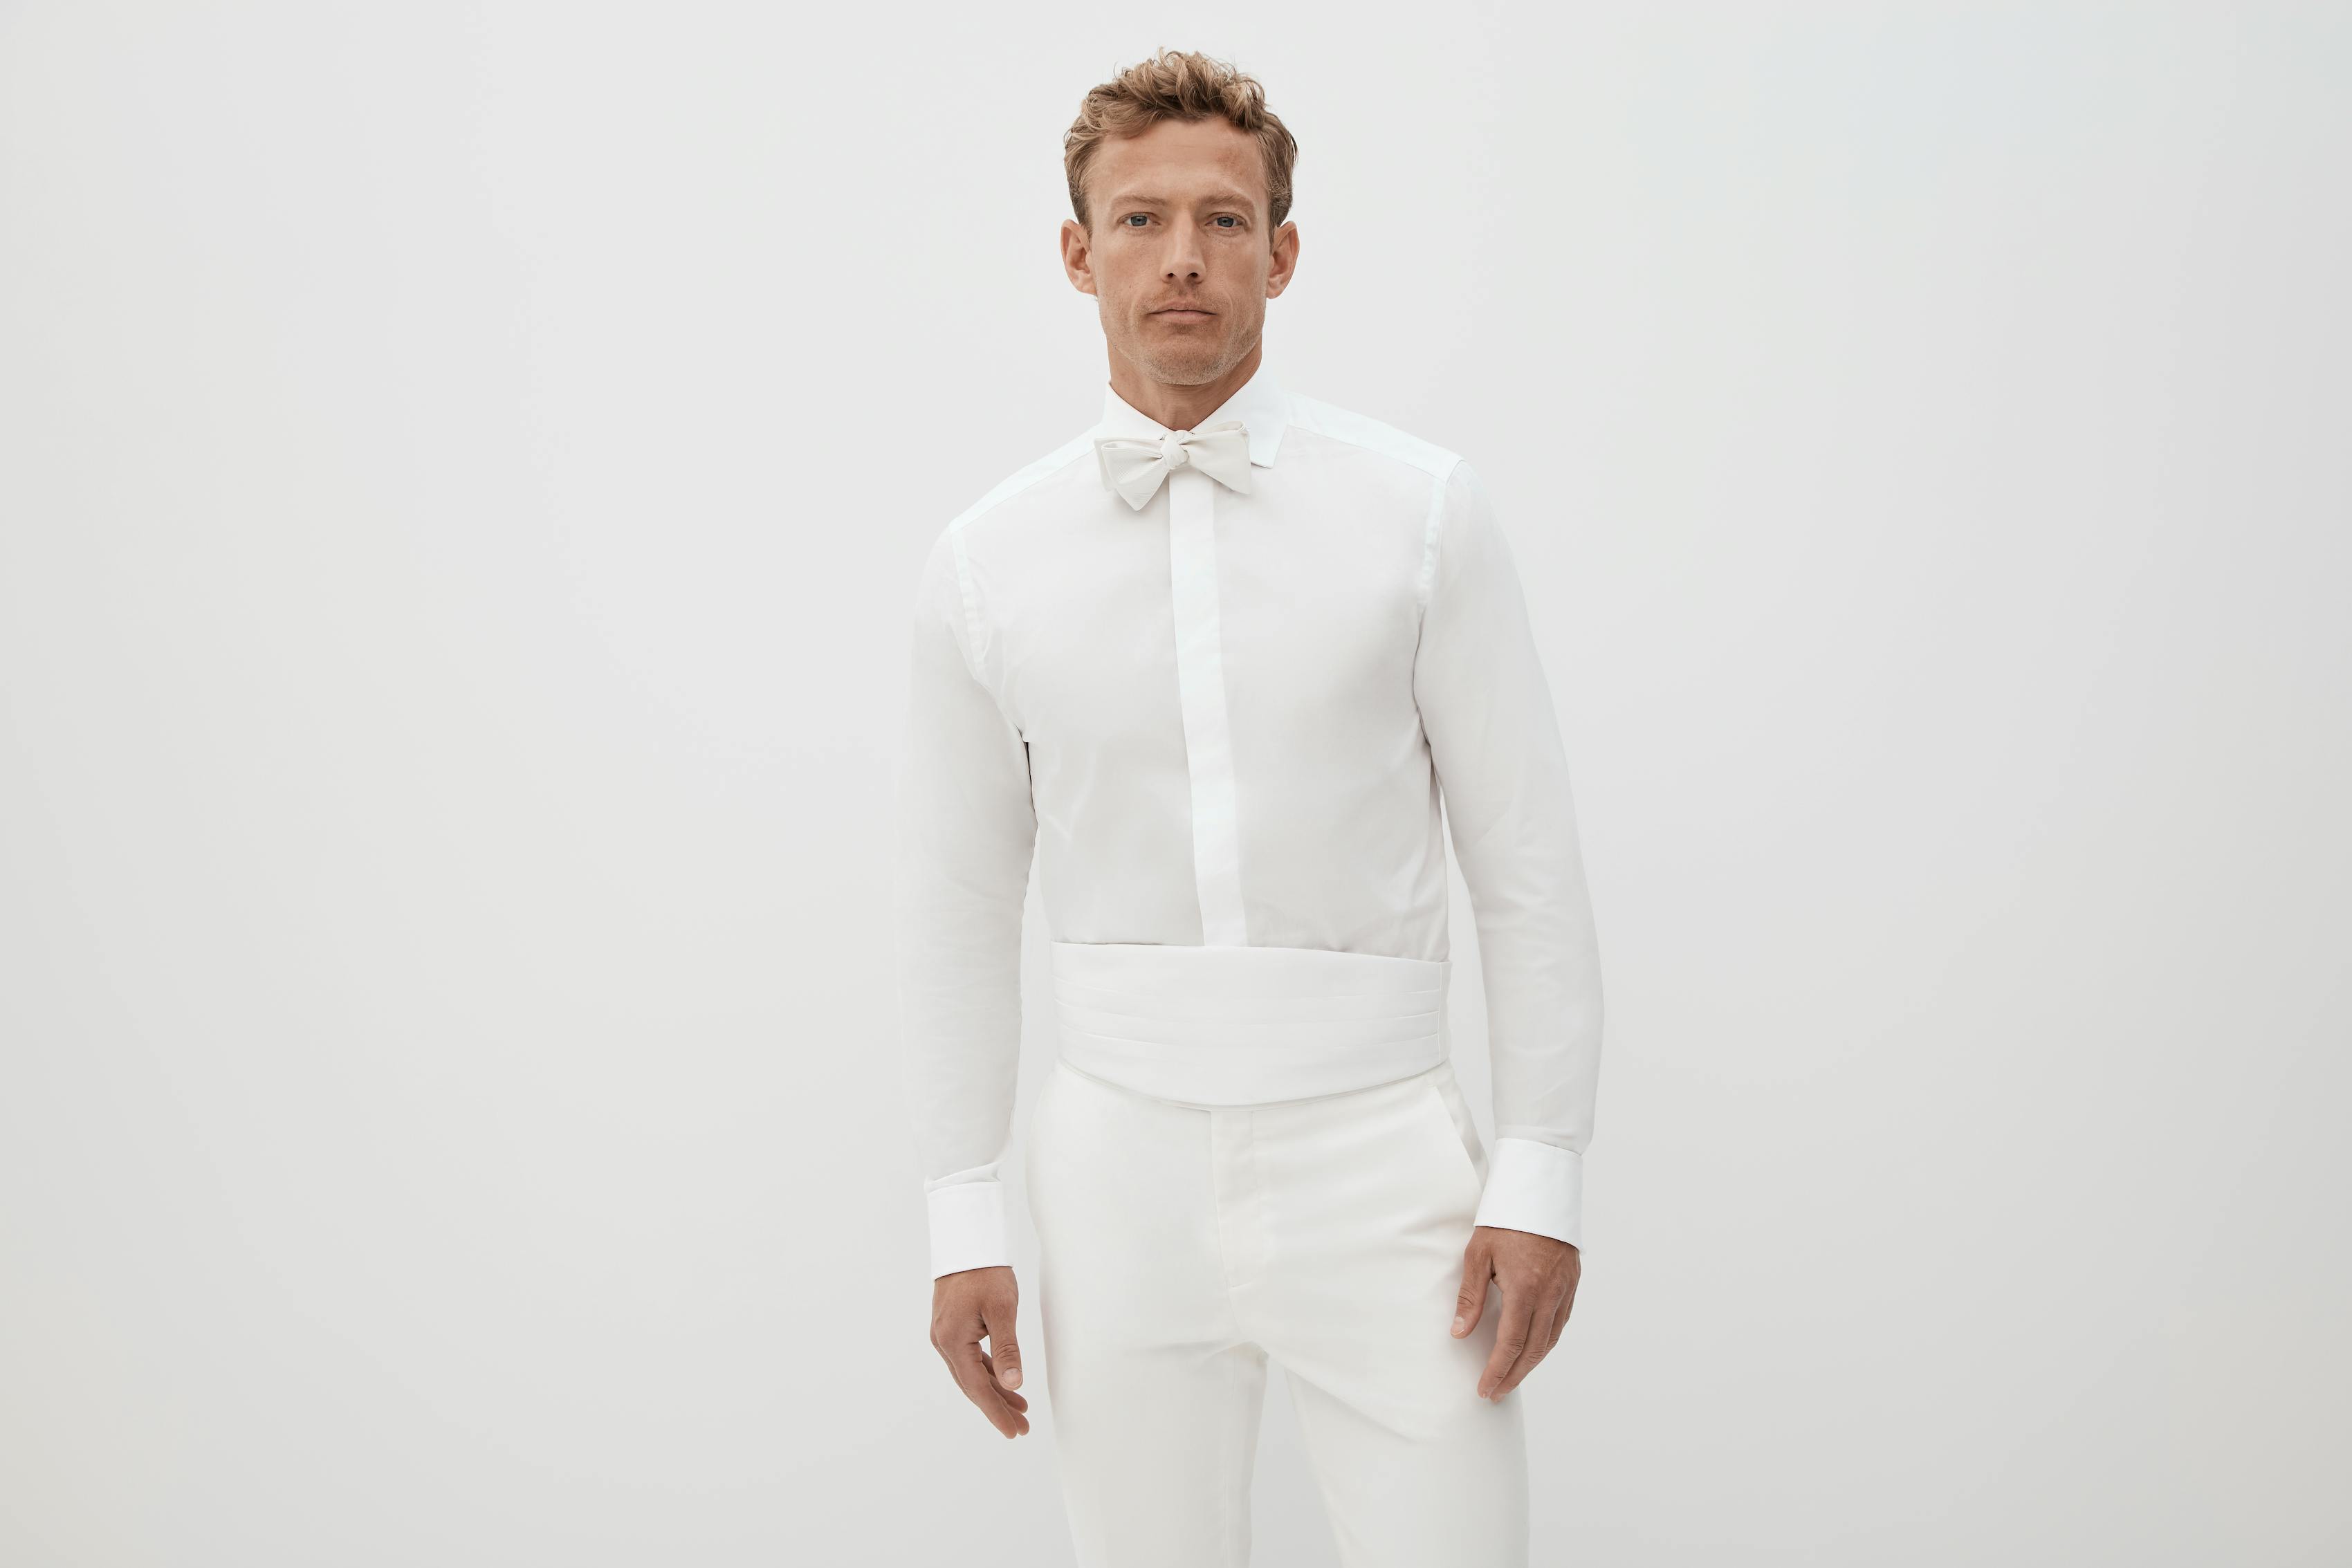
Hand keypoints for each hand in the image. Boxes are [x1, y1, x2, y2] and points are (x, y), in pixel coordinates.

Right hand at [929, 1264, 1030, 1437]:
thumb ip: (1007, 1349)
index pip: (977, 1387)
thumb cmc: (985, 1272)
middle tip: (1022, 1427)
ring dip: (994, 1390)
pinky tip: (1003, 1380)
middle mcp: (943, 1342)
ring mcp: (945, 1334)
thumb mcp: (1002, 1309)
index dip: (996, 1411)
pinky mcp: (952, 1326)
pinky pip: (970, 1358)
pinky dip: (988, 1371)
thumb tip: (1014, 1384)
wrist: (966, 1240)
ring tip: (1020, 1407)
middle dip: (997, 1406)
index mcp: (953, 1341)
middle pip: (972, 1384)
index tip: (1014, 1431)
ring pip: (971, 1372)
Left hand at [1451, 1227, 1579, 1400]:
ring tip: (1511, 1377)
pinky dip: (1547, 1342)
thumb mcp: (1478, 1254)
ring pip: (1551, 1339)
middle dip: (1514, 1375)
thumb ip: (1470, 1297)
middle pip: (1534, 1349)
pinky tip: (1534, 1349)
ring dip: (1531, 1363)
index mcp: (1525, 1287)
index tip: (1485, 1388)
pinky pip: (1561, 1322)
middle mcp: (1550, 1293)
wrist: (1539, 1190)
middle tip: (1496, 1392)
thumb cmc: (1504, 1219)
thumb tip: (1459, 1333)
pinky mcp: (1572, 1282)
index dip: (1498, 1370)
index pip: (1511, 1342)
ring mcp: (1566, 1288)